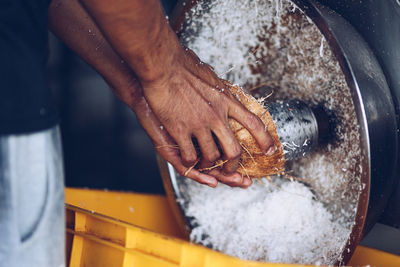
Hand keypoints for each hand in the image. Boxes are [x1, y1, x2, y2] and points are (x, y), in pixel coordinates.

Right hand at [138, 48, 273, 186]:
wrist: (163, 65)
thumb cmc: (183, 64)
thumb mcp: (211, 76)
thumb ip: (219, 89)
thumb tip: (224, 90)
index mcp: (226, 100)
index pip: (254, 123)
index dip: (265, 140)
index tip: (270, 150)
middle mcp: (216, 115)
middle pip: (234, 150)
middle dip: (233, 165)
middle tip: (232, 170)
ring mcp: (199, 124)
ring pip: (212, 157)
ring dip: (210, 165)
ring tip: (206, 165)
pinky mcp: (180, 130)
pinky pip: (189, 156)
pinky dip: (190, 164)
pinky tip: (189, 161)